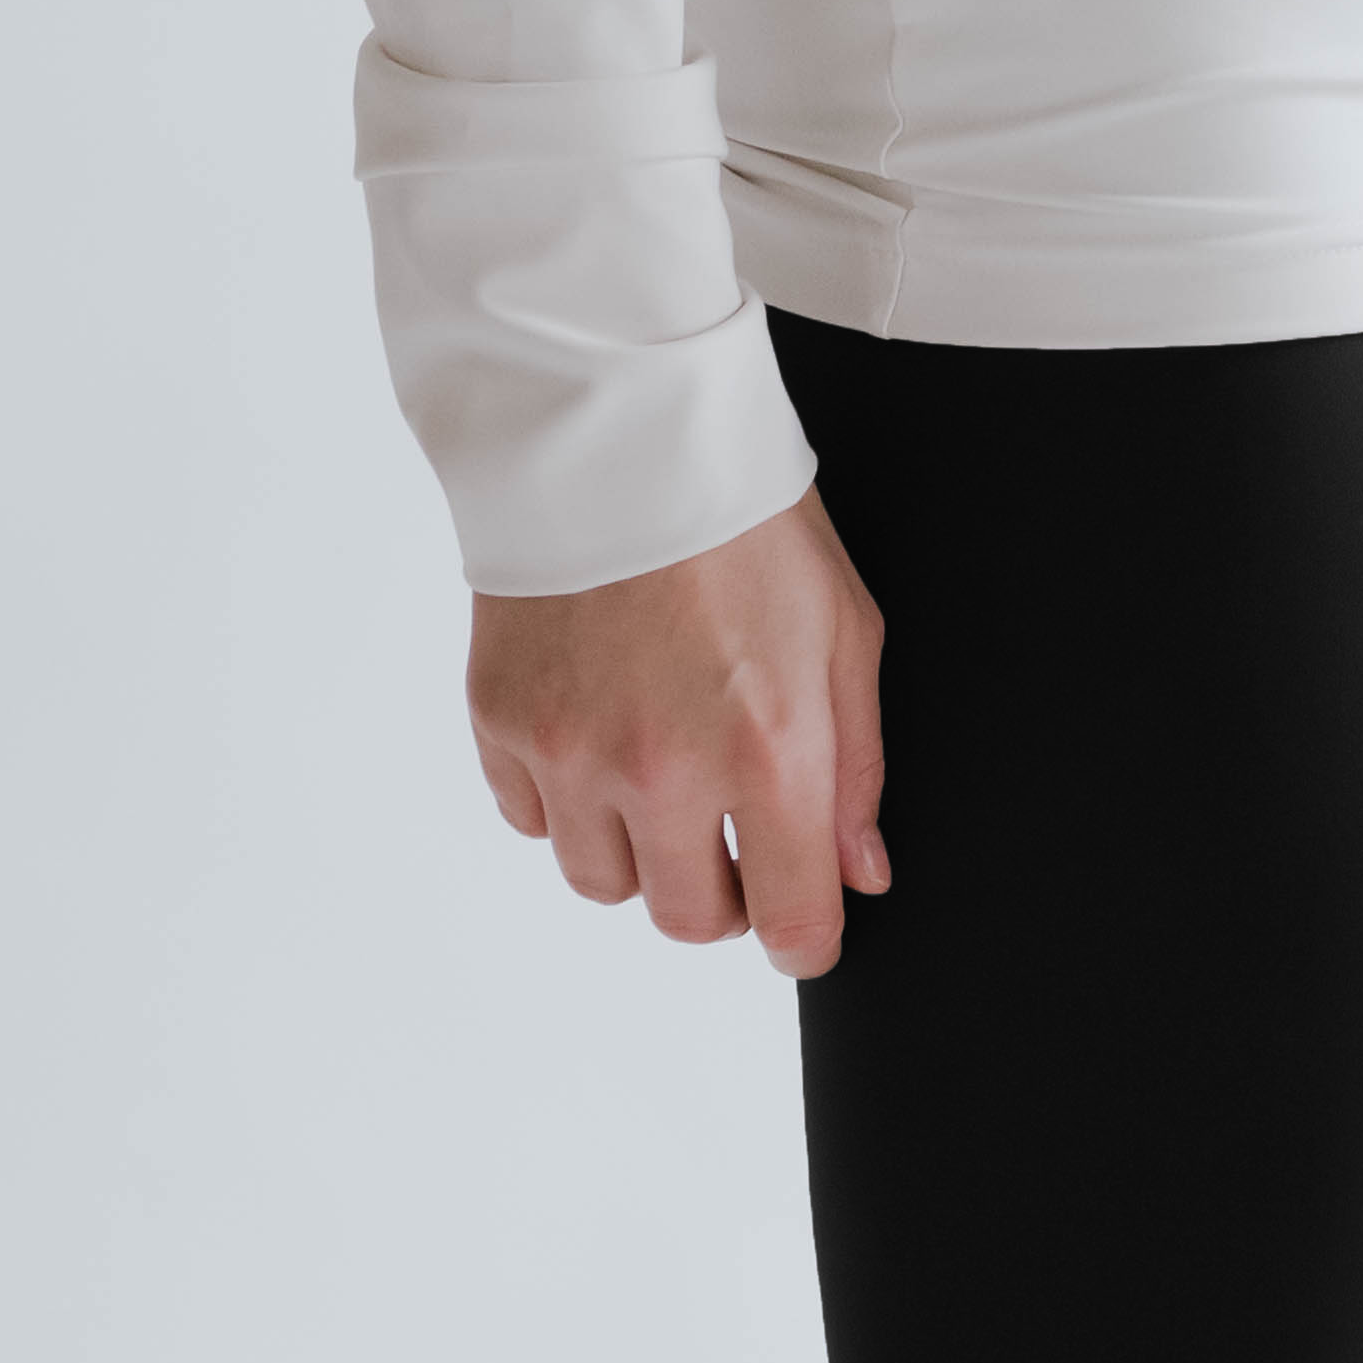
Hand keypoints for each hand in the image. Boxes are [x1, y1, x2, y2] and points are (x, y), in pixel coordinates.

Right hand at [467, 487, 888, 978]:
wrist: (620, 428)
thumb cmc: (745, 515)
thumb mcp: (845, 626)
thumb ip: (857, 765)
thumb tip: (860, 874)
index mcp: (766, 748)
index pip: (790, 924)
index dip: (807, 934)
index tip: (805, 918)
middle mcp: (663, 770)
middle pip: (689, 919)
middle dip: (723, 892)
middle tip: (733, 828)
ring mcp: (572, 753)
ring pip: (603, 881)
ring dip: (638, 847)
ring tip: (659, 762)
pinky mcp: (502, 722)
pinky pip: (530, 819)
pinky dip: (564, 797)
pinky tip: (597, 726)